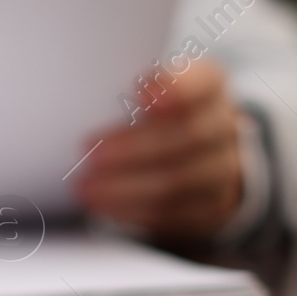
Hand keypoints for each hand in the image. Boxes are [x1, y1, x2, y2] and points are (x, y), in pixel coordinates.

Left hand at [72, 61, 243, 240]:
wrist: (203, 151)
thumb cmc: (158, 110)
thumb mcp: (151, 87)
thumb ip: (125, 88)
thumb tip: (74, 95)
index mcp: (208, 84)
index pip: (202, 82)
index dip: (176, 88)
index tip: (141, 91)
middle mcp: (222, 125)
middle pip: (188, 135)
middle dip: (134, 146)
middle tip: (89, 152)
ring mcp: (222, 169)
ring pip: (179, 181)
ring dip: (126, 187)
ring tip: (86, 188)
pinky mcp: (210, 206)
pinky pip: (174, 213)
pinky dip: (134, 211)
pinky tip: (105, 206)